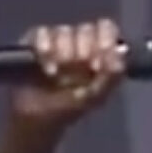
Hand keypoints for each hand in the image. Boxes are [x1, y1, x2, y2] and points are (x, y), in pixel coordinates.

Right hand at [0, 19, 125, 152]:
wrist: (35, 123)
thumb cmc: (67, 110)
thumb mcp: (94, 98)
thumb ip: (111, 79)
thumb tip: (118, 59)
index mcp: (97, 51)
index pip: (106, 29)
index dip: (104, 38)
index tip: (101, 56)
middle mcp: (78, 42)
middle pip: (85, 30)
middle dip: (83, 51)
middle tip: (77, 71)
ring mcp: (55, 41)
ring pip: (64, 32)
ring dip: (63, 53)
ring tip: (57, 76)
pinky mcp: (33, 42)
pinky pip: (41, 34)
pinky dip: (45, 49)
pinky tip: (47, 68)